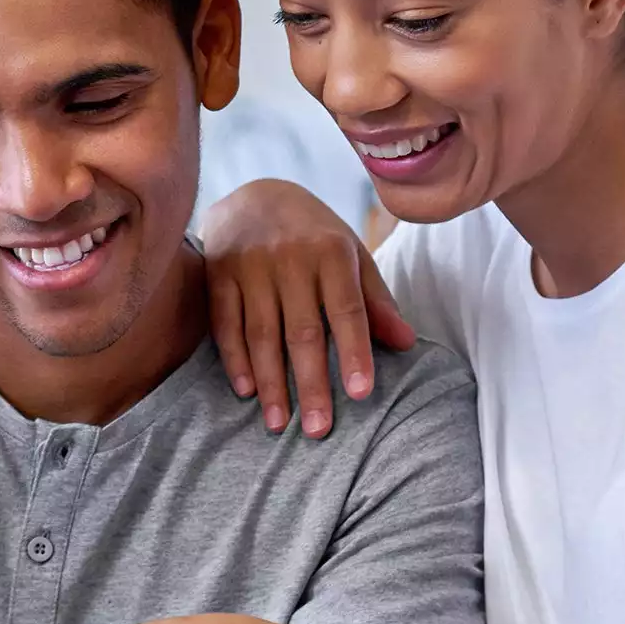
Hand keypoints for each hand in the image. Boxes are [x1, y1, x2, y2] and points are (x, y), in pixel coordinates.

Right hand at [201, 180, 414, 438]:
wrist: (253, 194)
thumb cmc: (313, 235)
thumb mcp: (351, 255)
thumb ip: (375, 300)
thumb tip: (406, 343)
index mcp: (331, 252)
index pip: (347, 310)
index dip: (354, 352)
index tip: (360, 393)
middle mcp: (290, 257)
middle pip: (302, 331)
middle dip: (311, 383)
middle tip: (319, 430)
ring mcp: (250, 265)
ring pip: (262, 334)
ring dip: (271, 382)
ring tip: (280, 424)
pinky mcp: (217, 272)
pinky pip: (225, 323)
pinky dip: (235, 359)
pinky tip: (247, 391)